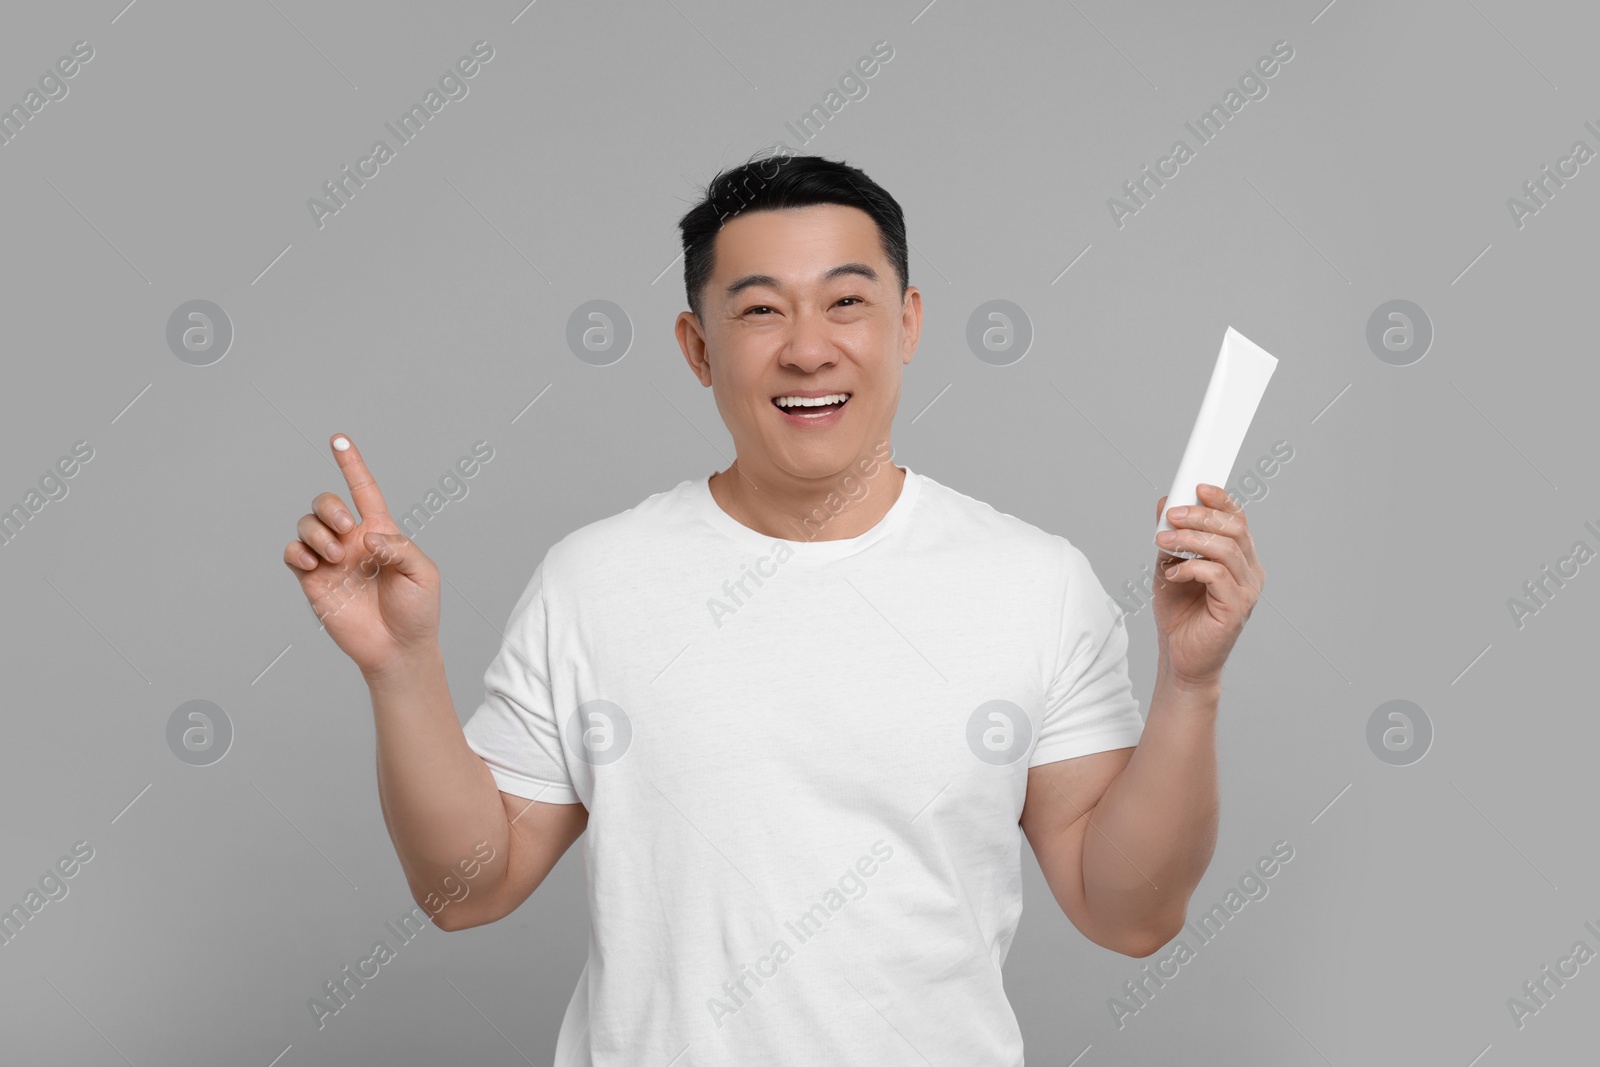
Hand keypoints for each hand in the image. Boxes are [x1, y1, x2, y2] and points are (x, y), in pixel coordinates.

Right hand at [283, 434, 440, 676]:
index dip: (351, 464)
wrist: (398, 649)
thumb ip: (399, 548)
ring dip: (316, 532)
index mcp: (381, 532)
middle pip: (326, 503)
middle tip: (345, 529)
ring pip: (306, 524)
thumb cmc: (417, 611)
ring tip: (334, 556)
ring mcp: (330, 561)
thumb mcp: (422, 574)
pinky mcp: (314, 582)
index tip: (338, 439)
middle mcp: (352, 541)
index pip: (363, 490)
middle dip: (330, 507)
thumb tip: (366, 536)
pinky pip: (292, 554)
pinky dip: (297, 551)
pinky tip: (314, 563)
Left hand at [1150, 483, 1264, 687]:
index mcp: (1239, 559)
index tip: (1197, 487)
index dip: (1221, 500)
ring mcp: (1247, 590)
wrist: (1179, 657)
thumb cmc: (1179, 613)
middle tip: (1172, 515)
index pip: (1238, 520)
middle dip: (1201, 516)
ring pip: (1227, 548)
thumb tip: (1166, 502)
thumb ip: (1172, 536)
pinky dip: (1192, 567)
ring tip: (1164, 541)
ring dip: (1191, 539)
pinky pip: (1217, 575)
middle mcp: (1249, 572)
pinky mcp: (1237, 608)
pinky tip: (1174, 573)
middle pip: (1235, 529)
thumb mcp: (1170, 565)